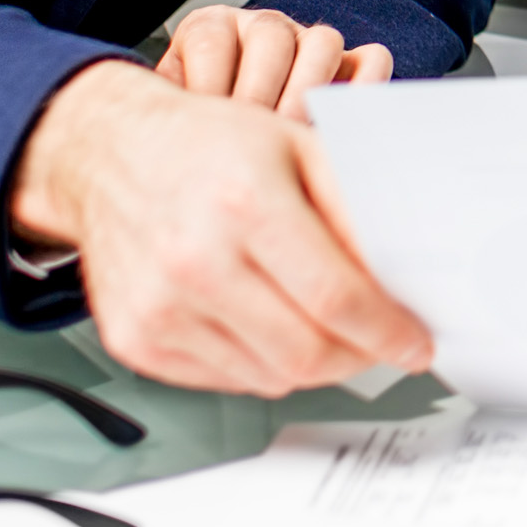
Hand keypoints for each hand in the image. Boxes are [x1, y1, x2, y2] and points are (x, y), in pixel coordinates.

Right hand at [8, 60, 430, 396]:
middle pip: (306, 352)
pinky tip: (273, 324)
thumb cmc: (209, 146)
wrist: (112, 153)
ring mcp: (159, 308)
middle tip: (382, 341)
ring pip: (271, 376)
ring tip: (329, 326)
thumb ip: (356, 206)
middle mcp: (195, 260)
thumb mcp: (300, 146)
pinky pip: (227, 380)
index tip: (414, 342)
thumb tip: (405, 266)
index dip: (387, 330)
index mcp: (246, 203)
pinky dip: (265, 364)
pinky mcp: (136, 340)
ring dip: (316, 363)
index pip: (336, 297)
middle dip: (361, 356)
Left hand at [158, 6, 394, 120]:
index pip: (211, 40)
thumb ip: (169, 120)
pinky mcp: (349, 64)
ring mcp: (308, 41)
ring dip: (308, 93)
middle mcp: (262, 26)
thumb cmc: (191, 134)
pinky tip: (340, 127)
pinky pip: (371, 59)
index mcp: (209, 28)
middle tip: (251, 140)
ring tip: (290, 137)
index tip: (207, 133)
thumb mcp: (168, 118)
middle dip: (261, 96)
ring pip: (323, 42)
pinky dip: (364, 89)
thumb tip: (169, 149)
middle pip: (271, 37)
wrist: (218, 141)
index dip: (211, 88)